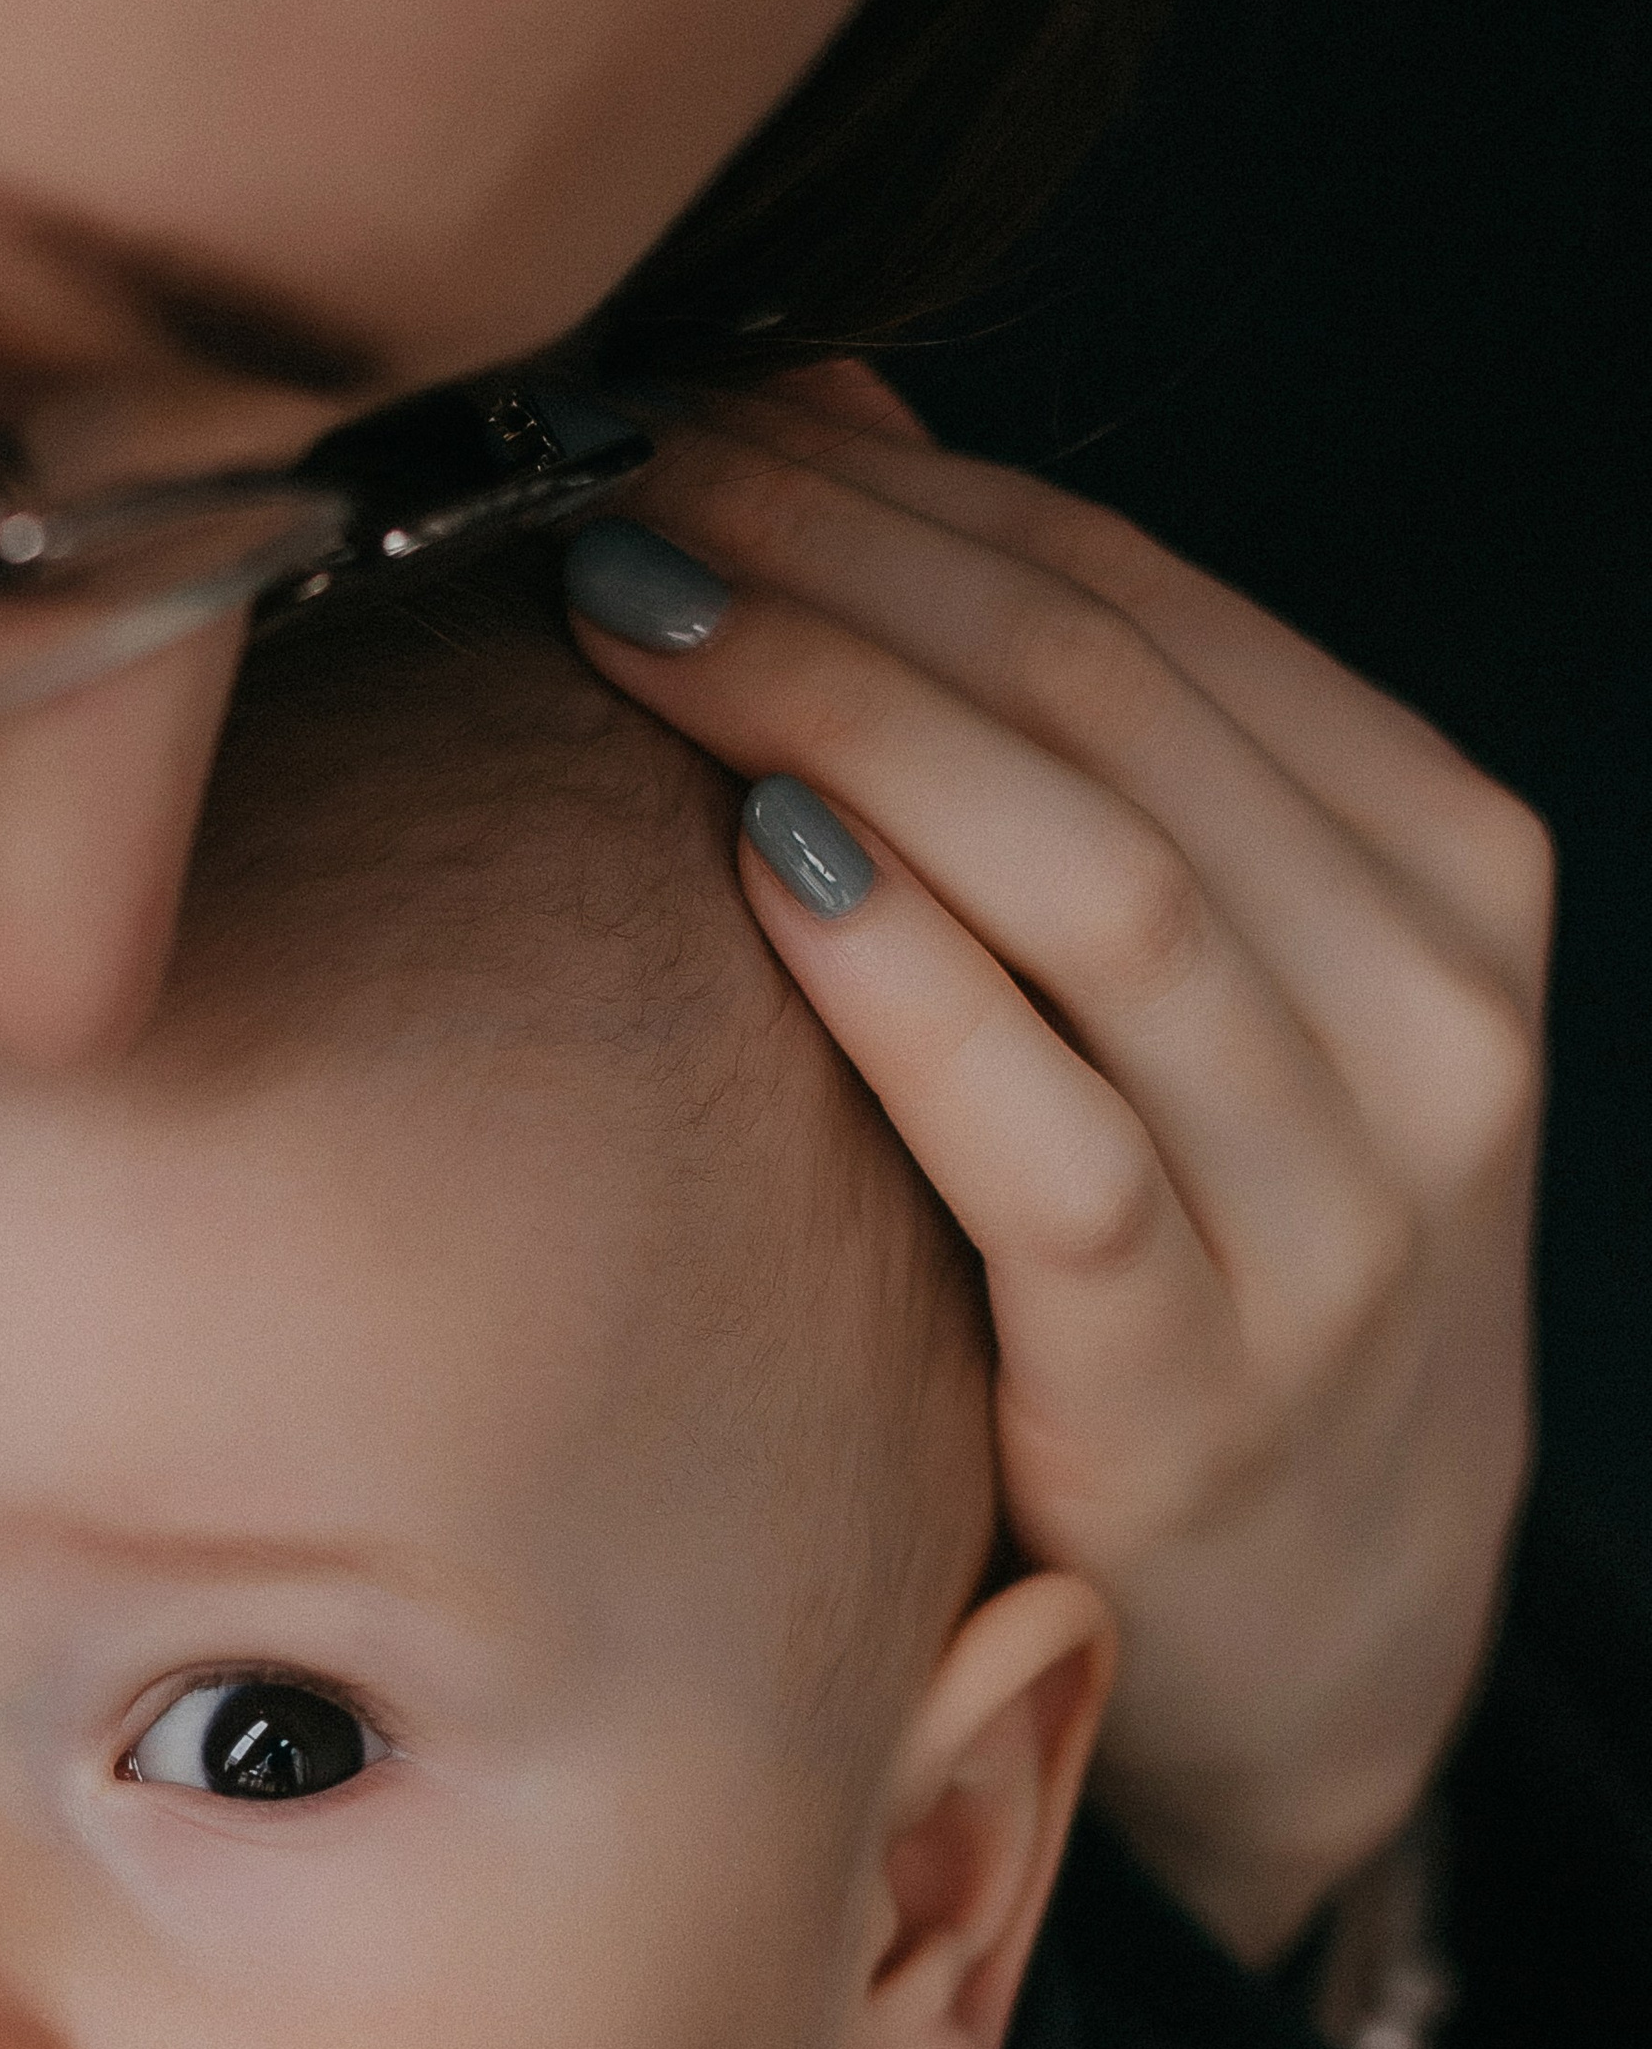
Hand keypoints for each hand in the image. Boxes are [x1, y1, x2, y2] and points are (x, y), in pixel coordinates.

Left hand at [566, 363, 1549, 1963]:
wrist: (1333, 1634)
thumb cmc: (1222, 1260)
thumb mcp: (1200, 988)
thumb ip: (1055, 729)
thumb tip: (829, 415)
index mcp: (1437, 873)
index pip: (1141, 603)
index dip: (889, 487)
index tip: (677, 413)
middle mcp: (1429, 1021)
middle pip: (1109, 704)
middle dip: (836, 564)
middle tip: (610, 481)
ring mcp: (1340, 1215)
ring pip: (1099, 887)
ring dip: (843, 718)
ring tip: (634, 612)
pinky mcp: (1205, 1390)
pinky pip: (1054, 1146)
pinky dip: (906, 984)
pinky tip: (753, 864)